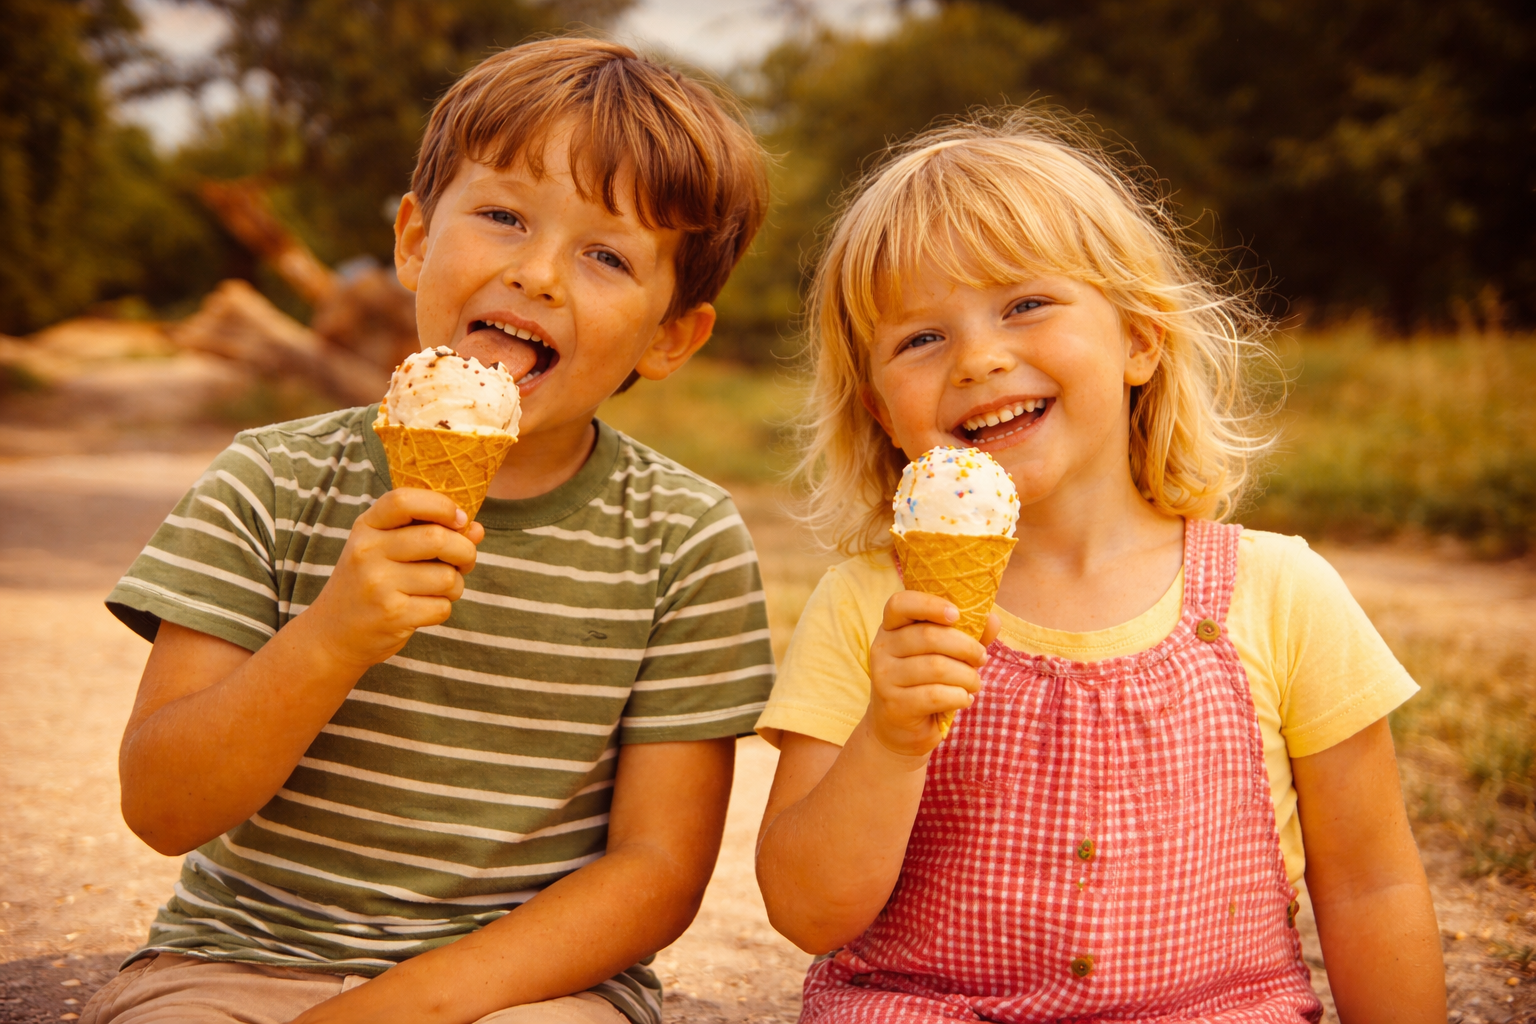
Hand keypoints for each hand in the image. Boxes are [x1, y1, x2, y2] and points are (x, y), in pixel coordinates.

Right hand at [303, 488, 484, 671]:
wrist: (332, 634)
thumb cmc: (370, 584)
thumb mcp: (387, 550)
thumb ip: (430, 533)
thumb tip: (476, 530)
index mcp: (366, 527)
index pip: (404, 500)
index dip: (441, 505)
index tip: (459, 520)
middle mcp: (368, 551)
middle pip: (437, 538)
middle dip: (465, 551)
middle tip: (464, 561)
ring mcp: (378, 584)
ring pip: (447, 576)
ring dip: (456, 585)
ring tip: (440, 589)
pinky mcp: (391, 615)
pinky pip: (442, 607)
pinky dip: (442, 608)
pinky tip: (423, 609)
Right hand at [867, 591, 997, 757]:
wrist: (899, 729)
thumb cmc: (925, 683)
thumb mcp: (944, 655)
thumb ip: (967, 635)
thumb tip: (993, 619)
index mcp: (891, 628)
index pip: (900, 604)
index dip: (930, 605)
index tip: (957, 615)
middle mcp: (882, 649)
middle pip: (929, 636)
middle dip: (966, 647)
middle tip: (981, 658)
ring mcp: (884, 677)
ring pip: (936, 667)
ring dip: (967, 676)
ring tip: (974, 684)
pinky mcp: (894, 705)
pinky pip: (935, 695)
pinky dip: (959, 697)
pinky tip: (964, 700)